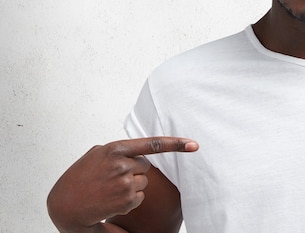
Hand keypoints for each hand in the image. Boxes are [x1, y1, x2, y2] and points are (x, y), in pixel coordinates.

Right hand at [47, 137, 197, 231]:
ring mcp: (125, 183)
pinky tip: (111, 200)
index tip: (194, 145)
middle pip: (145, 166)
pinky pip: (139, 197)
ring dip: (131, 186)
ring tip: (109, 189)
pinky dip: (129, 200)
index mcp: (115, 149)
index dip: (176, 144)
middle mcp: (122, 165)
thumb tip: (141, 153)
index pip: (152, 144)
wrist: (66, 205)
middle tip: (112, 177)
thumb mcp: (97, 154)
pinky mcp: (127, 200)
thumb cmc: (81, 177)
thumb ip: (120, 150)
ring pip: (143, 182)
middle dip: (134, 170)